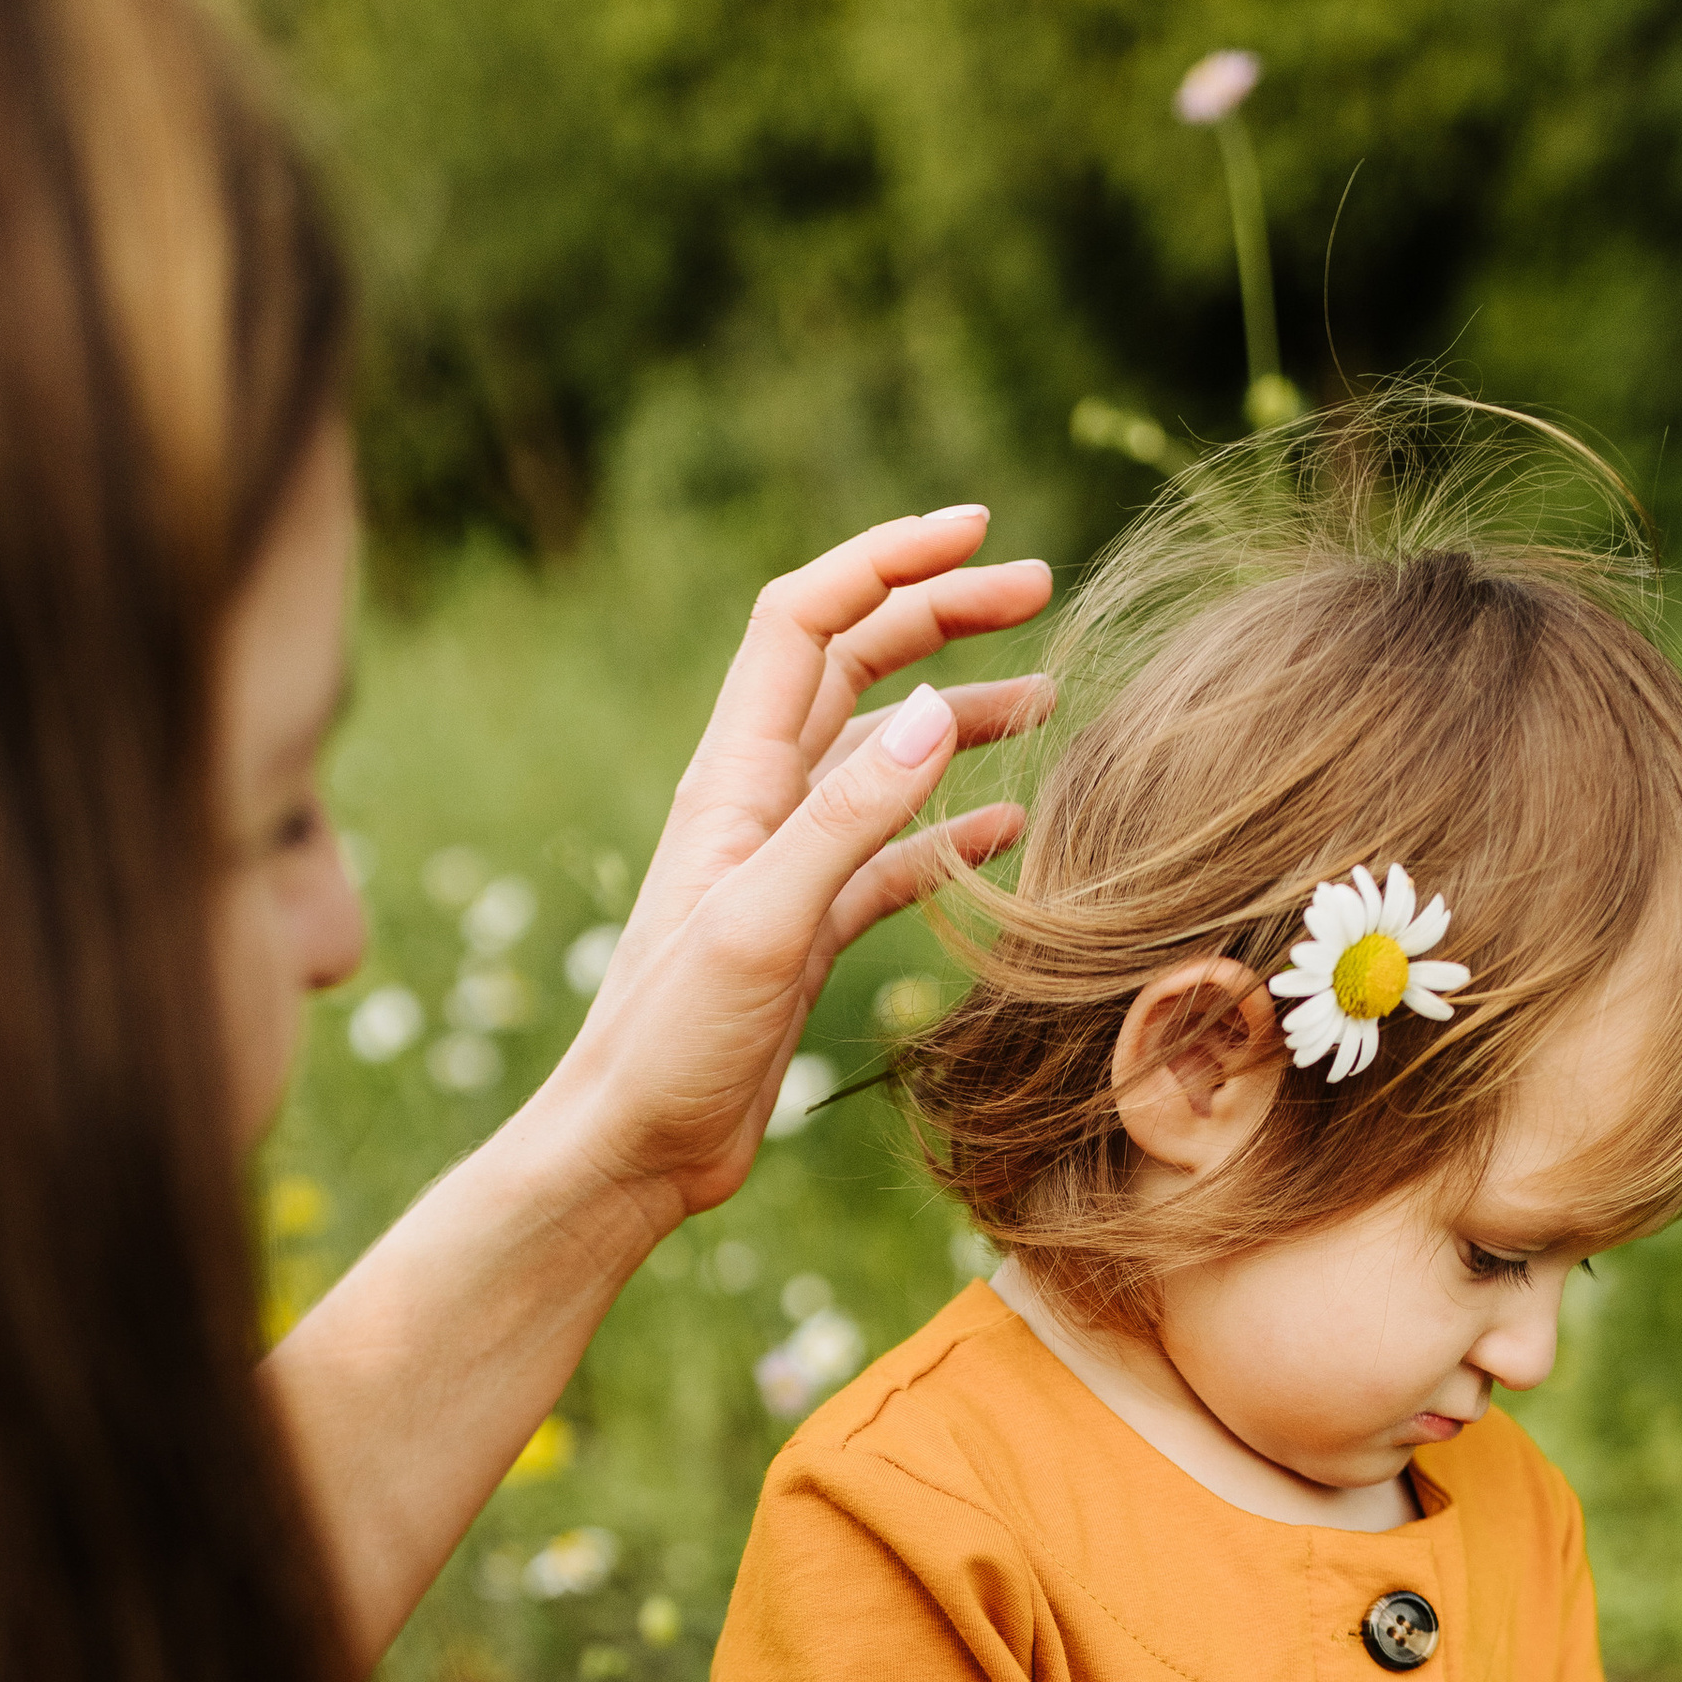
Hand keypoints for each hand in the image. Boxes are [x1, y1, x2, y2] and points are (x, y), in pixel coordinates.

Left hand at [554, 506, 1053, 1233]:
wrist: (632, 1150)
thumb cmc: (670, 1044)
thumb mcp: (760, 926)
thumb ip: (845, 821)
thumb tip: (930, 712)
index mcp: (736, 778)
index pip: (808, 621)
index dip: (886, 561)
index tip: (975, 531)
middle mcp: (758, 802)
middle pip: (856, 667)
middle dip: (940, 615)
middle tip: (1039, 589)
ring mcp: (785, 864)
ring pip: (883, 755)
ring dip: (958, 715)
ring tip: (1049, 699)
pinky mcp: (805, 929)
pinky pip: (889, 853)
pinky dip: (949, 826)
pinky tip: (1011, 823)